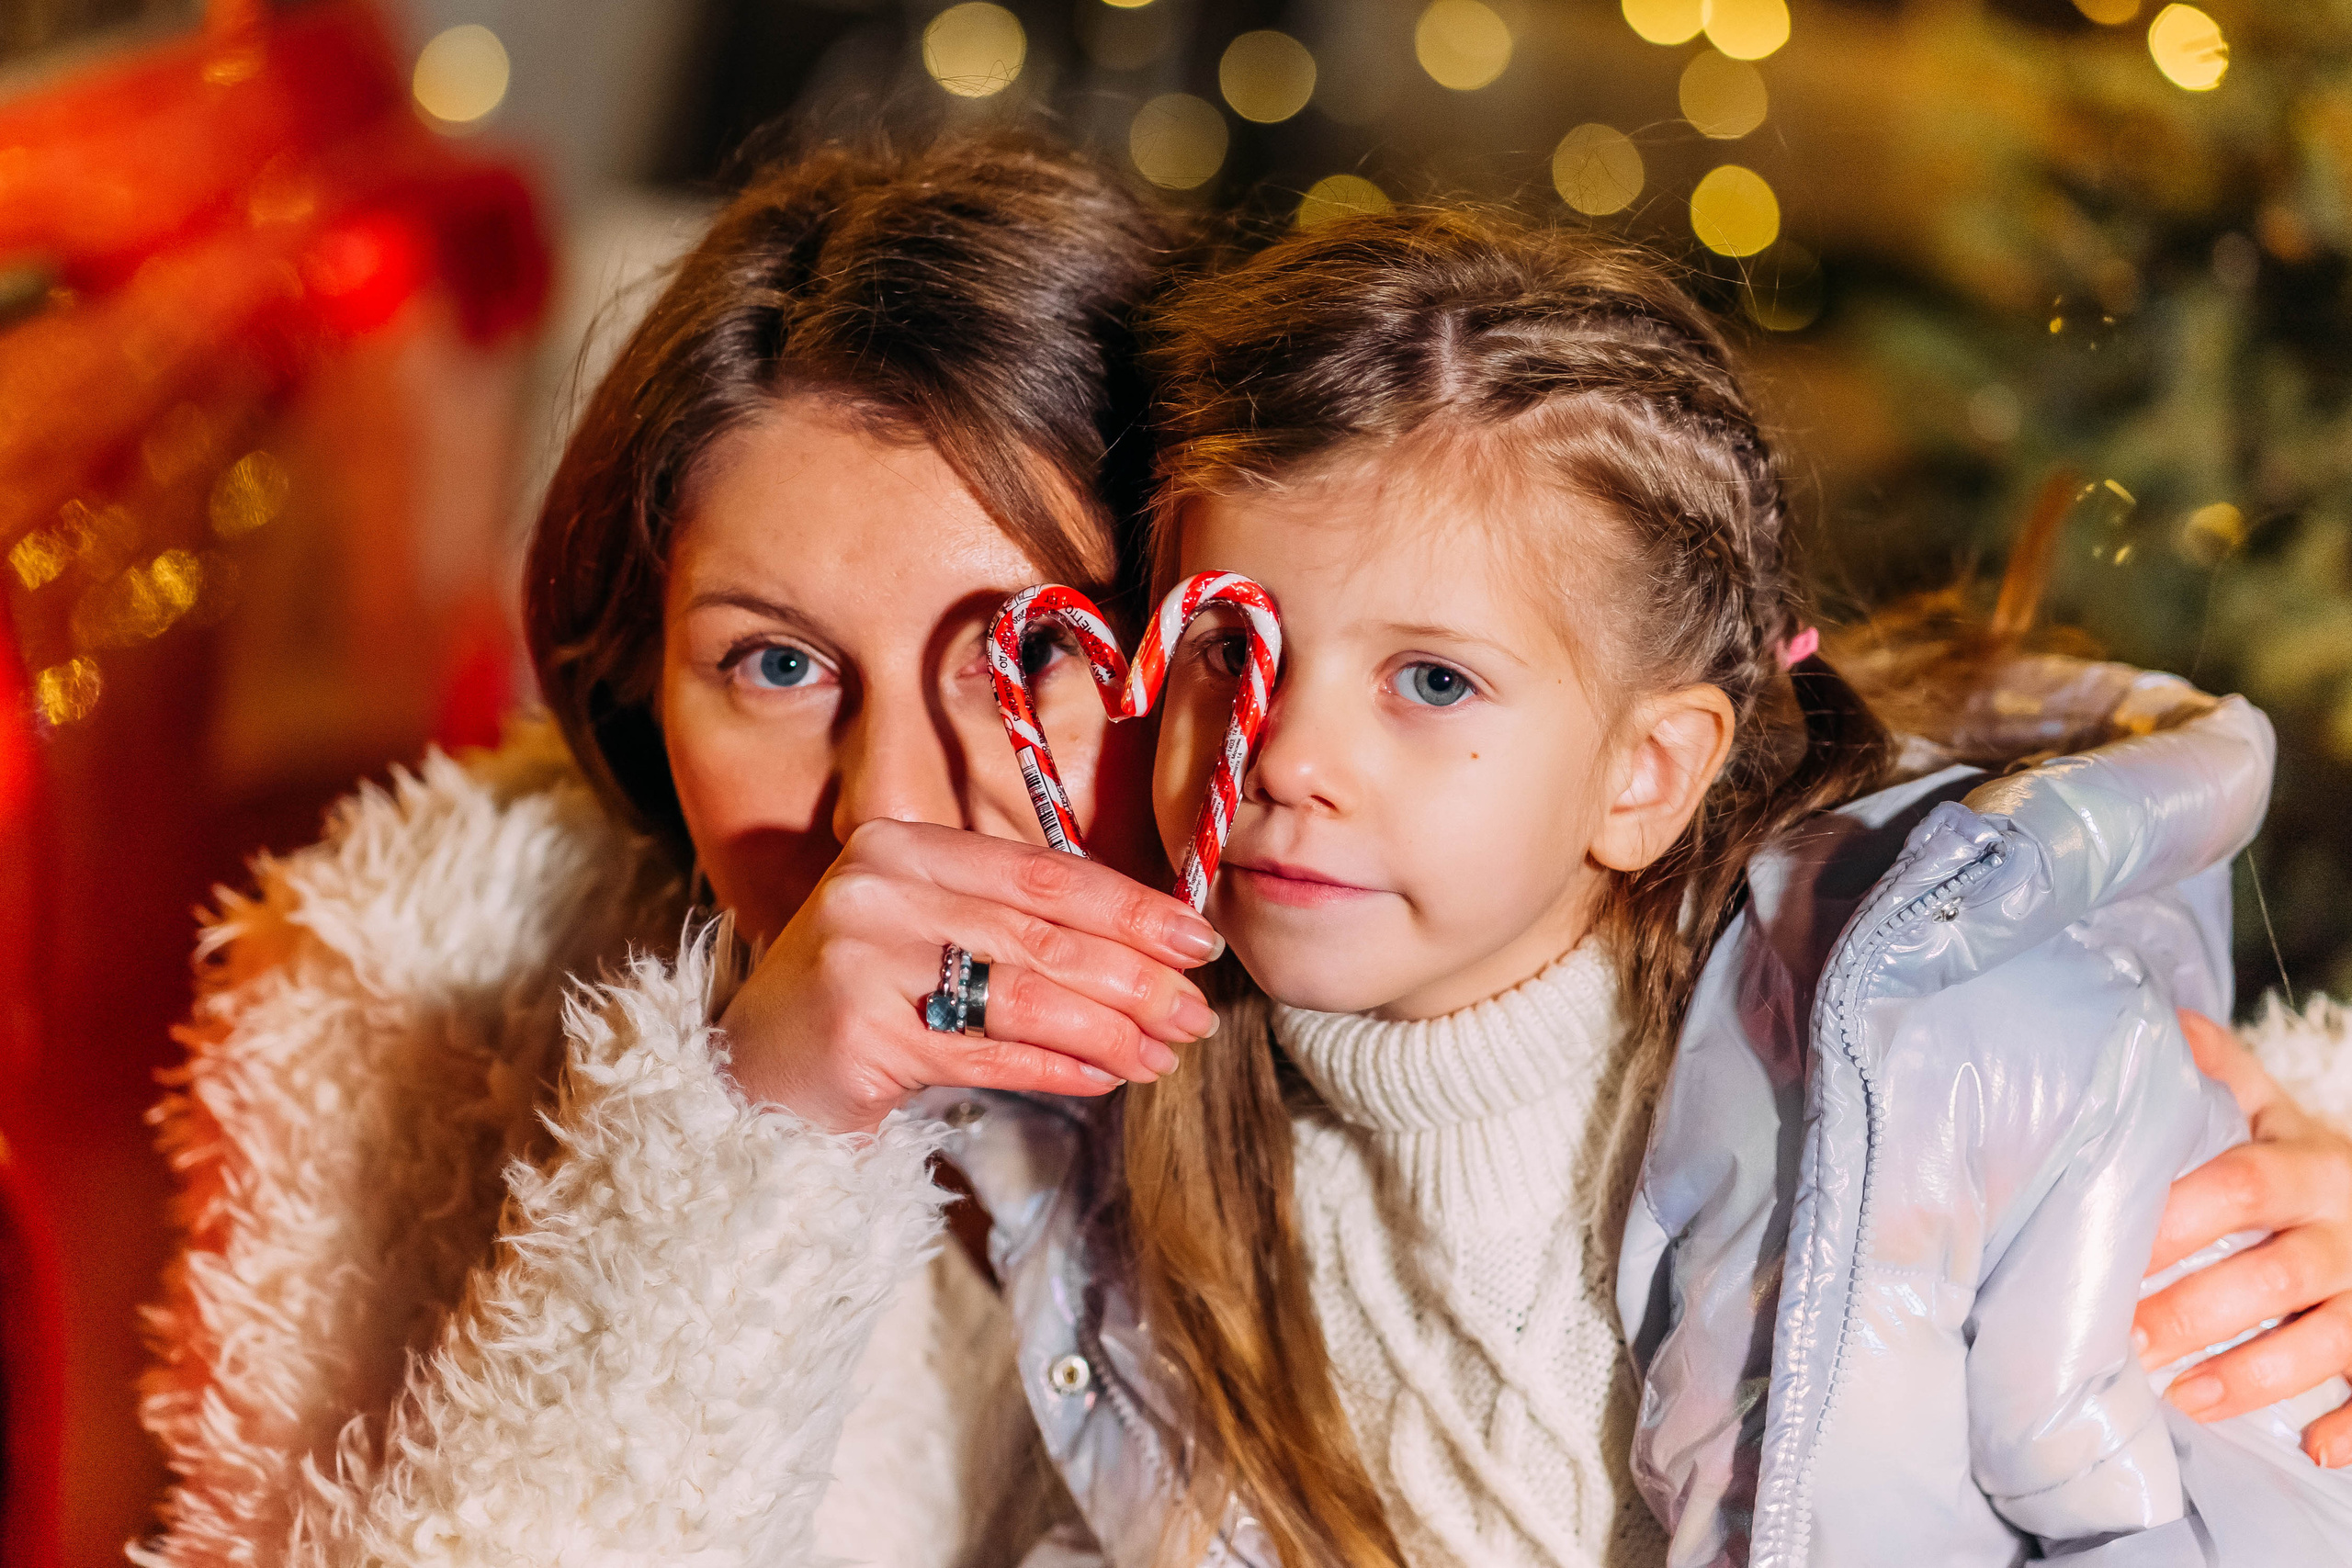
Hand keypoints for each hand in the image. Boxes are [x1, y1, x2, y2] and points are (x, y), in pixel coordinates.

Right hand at [718, 819, 1223, 1134]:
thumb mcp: (930, 934)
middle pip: (1044, 934)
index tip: (1197, 941)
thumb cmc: (863, 1003)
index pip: (1044, 874)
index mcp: (903, 846)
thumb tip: (1150, 949)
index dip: (1132, 908)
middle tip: (1196, 1013)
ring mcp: (862, 957)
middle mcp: (879, 888)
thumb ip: (1014, 923)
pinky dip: (1057, 1067)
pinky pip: (988, 1053)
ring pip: (1025, 994)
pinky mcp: (859, 1032)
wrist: (749, 1078)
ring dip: (1111, 1030)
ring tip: (1163, 1054)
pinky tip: (1104, 1077)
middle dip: (1137, 978)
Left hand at [2137, 1009, 2351, 1464]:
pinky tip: (2312, 1447)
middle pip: (2276, 1274)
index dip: (2179, 1217)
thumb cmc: (2306, 1166)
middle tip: (2124, 1341)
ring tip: (2180, 1396)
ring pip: (2325, 1340)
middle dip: (2197, 1309)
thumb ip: (2221, 1073)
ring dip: (2252, 1375)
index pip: (2243, 1185)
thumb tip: (2160, 1019)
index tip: (2108, 1245)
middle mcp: (2350, 1230)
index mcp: (2310, 1165)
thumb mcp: (2275, 1114)